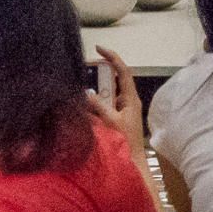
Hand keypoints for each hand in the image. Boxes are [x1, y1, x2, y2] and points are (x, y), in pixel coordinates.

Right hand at [90, 47, 147, 162]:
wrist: (133, 163)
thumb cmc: (126, 142)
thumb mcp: (111, 122)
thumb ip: (99, 107)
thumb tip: (85, 93)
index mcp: (131, 98)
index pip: (123, 71)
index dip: (112, 57)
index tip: (99, 49)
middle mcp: (128, 101)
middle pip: (114, 80)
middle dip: (99, 73)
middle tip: (83, 68)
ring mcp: (122, 109)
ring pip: (107, 93)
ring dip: (95, 89)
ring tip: (80, 84)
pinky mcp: (116, 118)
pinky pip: (104, 105)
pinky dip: (94, 102)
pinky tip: (83, 103)